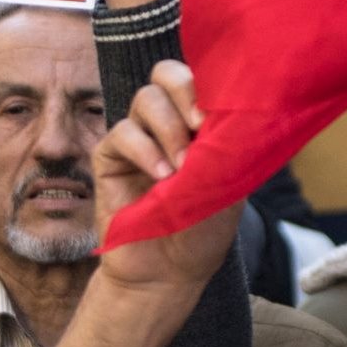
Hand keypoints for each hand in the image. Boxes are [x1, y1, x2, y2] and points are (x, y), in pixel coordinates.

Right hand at [92, 61, 241, 294]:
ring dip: (168, 127)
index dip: (207, 84)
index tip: (218, 116)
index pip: (198, 77)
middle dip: (184, 91)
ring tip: (182, 166)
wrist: (169, 273)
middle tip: (199, 125)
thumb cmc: (202, 231)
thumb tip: (237, 114)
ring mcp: (137, 138)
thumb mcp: (230, 186)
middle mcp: (166, 122)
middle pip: (166, 73)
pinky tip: (161, 176)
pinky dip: (144, 150)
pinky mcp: (109, 158)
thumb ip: (229, 147)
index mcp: (197, 123)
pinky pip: (122, 133)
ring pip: (145, 98)